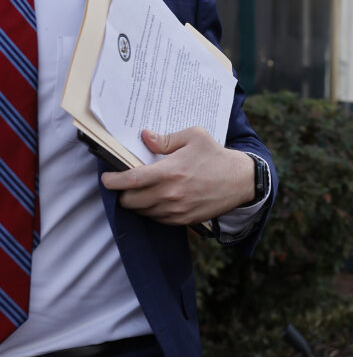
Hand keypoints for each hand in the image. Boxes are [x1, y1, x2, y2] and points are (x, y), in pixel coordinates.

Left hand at [100, 127, 254, 225]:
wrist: (241, 180)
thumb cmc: (216, 156)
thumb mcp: (194, 136)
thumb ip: (166, 139)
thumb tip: (145, 137)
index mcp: (169, 172)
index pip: (128, 181)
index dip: (111, 181)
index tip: (107, 178)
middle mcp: (170, 194)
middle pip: (129, 201)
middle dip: (123, 193)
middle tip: (126, 184)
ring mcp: (176, 210)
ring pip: (142, 212)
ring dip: (138, 202)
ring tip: (143, 191)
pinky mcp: (184, 220)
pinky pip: (157, 219)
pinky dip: (152, 211)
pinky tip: (159, 199)